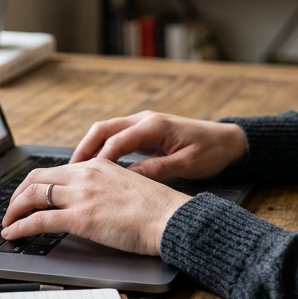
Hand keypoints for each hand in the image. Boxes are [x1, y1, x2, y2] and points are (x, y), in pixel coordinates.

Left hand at [0, 159, 191, 255]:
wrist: (171, 218)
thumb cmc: (158, 209)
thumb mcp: (127, 186)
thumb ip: (105, 188)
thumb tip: (91, 201)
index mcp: (98, 165)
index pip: (55, 170)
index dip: (35, 184)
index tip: (28, 196)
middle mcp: (86, 174)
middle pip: (36, 178)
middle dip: (17, 195)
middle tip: (12, 210)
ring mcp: (81, 195)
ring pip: (32, 196)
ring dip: (14, 210)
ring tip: (8, 224)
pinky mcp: (80, 217)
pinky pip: (38, 220)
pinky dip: (20, 227)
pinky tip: (13, 234)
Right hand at [71, 110, 247, 181]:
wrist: (228, 141)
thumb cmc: (211, 152)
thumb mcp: (187, 164)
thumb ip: (157, 170)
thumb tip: (128, 178)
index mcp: (154, 126)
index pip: (117, 141)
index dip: (99, 159)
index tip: (86, 177)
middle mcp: (145, 120)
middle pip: (103, 130)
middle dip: (84, 149)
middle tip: (69, 171)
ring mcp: (143, 124)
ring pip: (106, 132)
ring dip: (90, 148)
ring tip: (75, 171)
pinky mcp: (145, 132)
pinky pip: (116, 137)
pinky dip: (102, 149)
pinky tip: (95, 168)